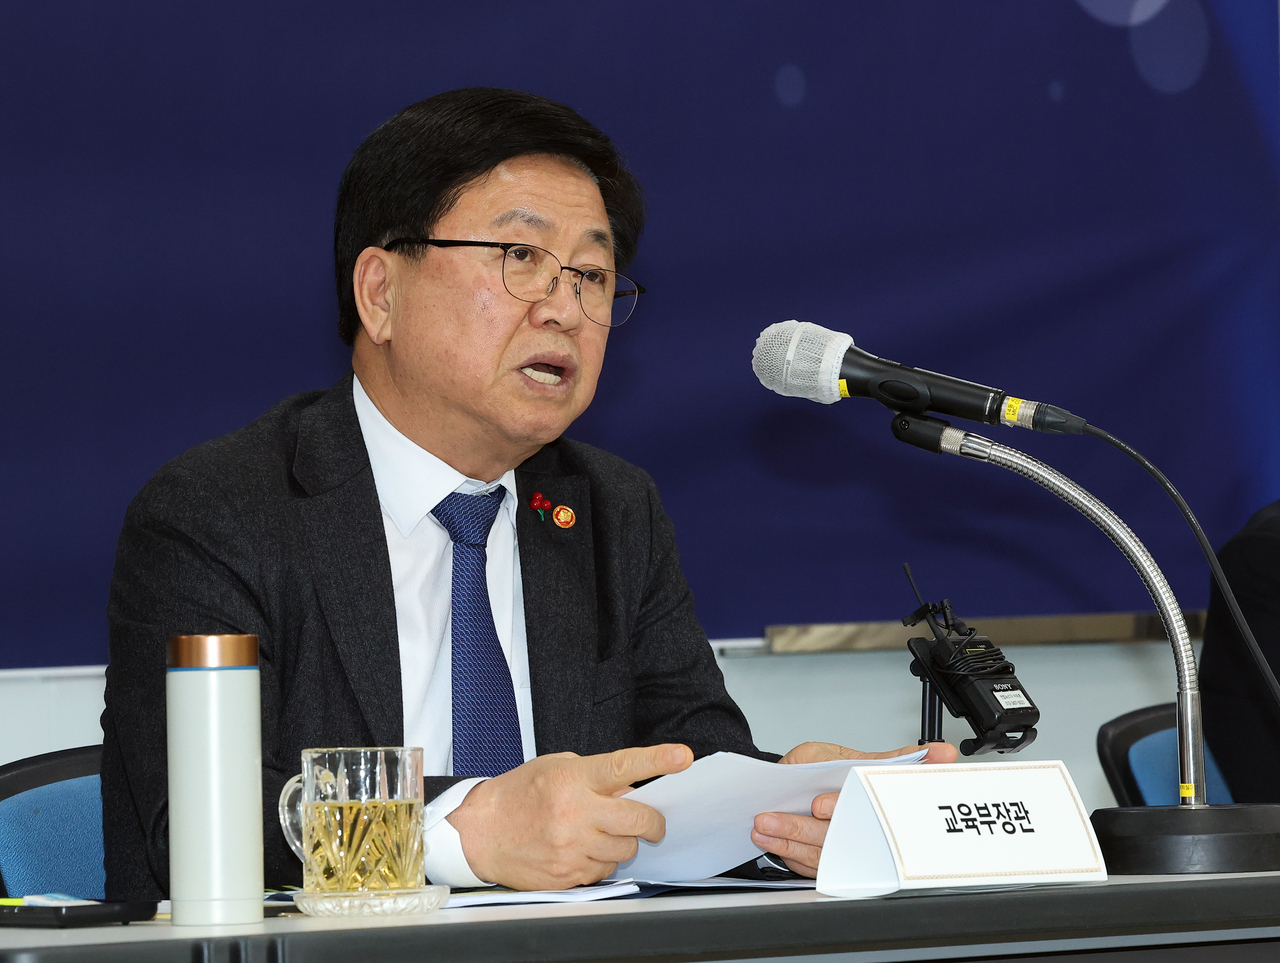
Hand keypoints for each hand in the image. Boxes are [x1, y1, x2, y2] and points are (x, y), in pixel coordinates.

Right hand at [447, 743, 692, 889]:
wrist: (480, 832)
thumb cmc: (518, 795)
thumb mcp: (556, 768)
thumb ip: (595, 776)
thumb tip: (632, 790)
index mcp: (572, 779)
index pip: (623, 766)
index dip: (657, 760)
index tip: (682, 757)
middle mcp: (575, 813)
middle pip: (638, 819)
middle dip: (653, 821)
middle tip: (652, 822)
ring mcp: (571, 847)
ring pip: (625, 849)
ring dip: (622, 842)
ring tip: (600, 833)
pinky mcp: (567, 874)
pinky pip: (605, 870)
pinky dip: (601, 860)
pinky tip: (581, 849)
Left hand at [752, 741, 957, 876]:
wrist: (786, 786)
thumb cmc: (819, 769)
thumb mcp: (848, 754)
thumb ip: (889, 758)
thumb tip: (942, 752)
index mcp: (869, 800)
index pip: (865, 804)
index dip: (842, 805)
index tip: (819, 804)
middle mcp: (856, 830)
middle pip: (835, 835)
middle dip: (802, 827)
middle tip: (772, 818)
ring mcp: (837, 849)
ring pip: (818, 853)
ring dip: (787, 839)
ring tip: (763, 825)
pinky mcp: (821, 864)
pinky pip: (805, 865)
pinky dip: (784, 852)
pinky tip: (766, 839)